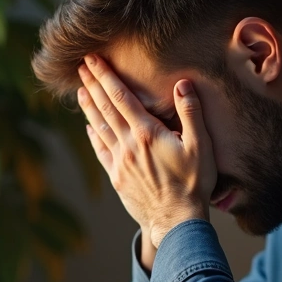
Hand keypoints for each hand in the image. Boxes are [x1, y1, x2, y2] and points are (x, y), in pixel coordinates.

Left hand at [76, 55, 215, 247]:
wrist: (177, 221)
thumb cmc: (193, 184)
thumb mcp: (201, 146)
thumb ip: (192, 113)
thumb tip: (183, 84)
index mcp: (147, 133)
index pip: (121, 97)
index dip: (106, 76)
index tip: (94, 60)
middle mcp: (128, 144)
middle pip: (106, 108)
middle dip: (93, 85)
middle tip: (81, 67)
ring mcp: (120, 162)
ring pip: (100, 128)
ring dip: (89, 107)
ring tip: (80, 91)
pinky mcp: (117, 178)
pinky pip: (101, 152)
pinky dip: (93, 137)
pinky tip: (89, 128)